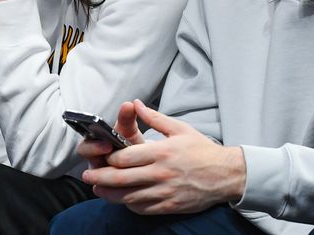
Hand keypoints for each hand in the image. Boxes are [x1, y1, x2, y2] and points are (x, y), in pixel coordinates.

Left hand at [80, 99, 245, 214]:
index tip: (103, 157)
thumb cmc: (202, 150)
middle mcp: (161, 173)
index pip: (125, 158)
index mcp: (162, 152)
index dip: (109, 159)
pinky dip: (128, 205)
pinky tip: (122, 200)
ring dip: (109, 194)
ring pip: (128, 197)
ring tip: (98, 189)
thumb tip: (135, 104)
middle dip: (99, 178)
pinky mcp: (169, 206)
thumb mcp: (180, 128)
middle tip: (87, 176)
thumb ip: (154, 117)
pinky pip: (142, 209)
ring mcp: (164, 192)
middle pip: (121, 179)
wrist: (226, 175)